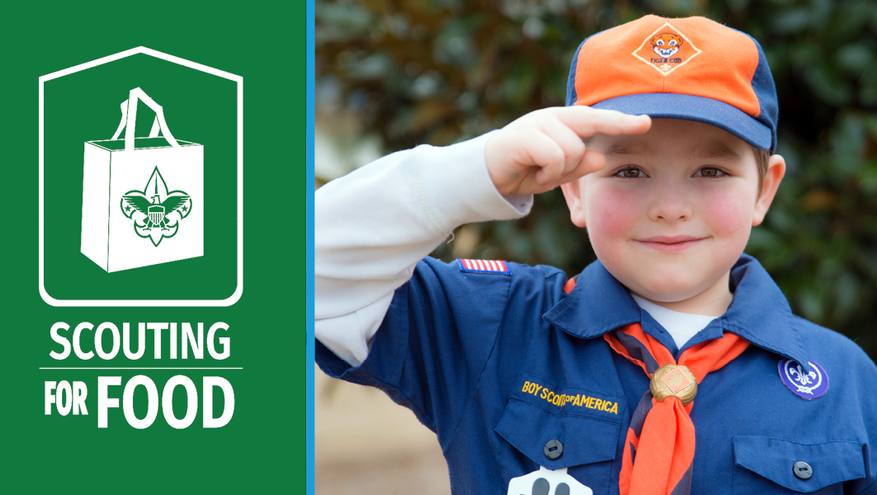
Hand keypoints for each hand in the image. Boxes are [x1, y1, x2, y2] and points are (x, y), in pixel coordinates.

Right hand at [484, 107, 650, 195]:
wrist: (486, 176)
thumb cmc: (525, 171)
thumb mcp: (558, 173)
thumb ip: (579, 166)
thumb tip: (601, 158)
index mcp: (563, 123)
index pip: (597, 118)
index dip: (621, 120)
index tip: (647, 122)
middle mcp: (553, 117)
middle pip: (591, 119)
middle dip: (618, 122)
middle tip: (644, 125)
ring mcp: (538, 123)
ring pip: (573, 148)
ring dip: (562, 170)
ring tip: (545, 176)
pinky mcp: (524, 136)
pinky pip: (555, 155)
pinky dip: (549, 172)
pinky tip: (537, 176)